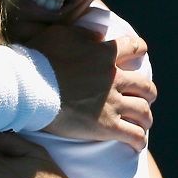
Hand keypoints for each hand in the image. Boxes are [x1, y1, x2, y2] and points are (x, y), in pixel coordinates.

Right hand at [26, 24, 156, 150]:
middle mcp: (115, 78)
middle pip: (145, 86)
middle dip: (147, 92)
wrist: (29, 88)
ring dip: (145, 117)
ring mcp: (112, 104)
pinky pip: (133, 135)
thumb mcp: (61, 34)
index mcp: (106, 54)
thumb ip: (83, 33)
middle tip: (143, 97)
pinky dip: (138, 140)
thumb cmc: (39, 59)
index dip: (139, 49)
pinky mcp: (106, 126)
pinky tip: (136, 144)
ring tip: (142, 122)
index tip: (139, 53)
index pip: (135, 47)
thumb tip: (97, 36)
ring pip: (143, 111)